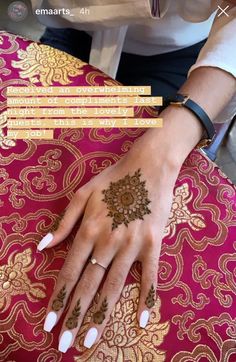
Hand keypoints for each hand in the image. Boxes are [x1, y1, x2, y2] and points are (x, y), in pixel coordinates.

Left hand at [37, 129, 179, 352]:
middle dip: (74, 315)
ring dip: (100, 315)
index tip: (48, 322)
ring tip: (89, 339)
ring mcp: (132, 244)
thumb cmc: (114, 178)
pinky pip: (150, 276)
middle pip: (89, 285)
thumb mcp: (82, 193)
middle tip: (65, 344)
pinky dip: (147, 298)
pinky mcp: (154, 244)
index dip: (58, 297)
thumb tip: (42, 246)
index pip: (70, 271)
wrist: (148, 166)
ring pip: (114, 286)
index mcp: (89, 229)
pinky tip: (142, 321)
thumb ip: (63, 222)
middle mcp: (108, 241)